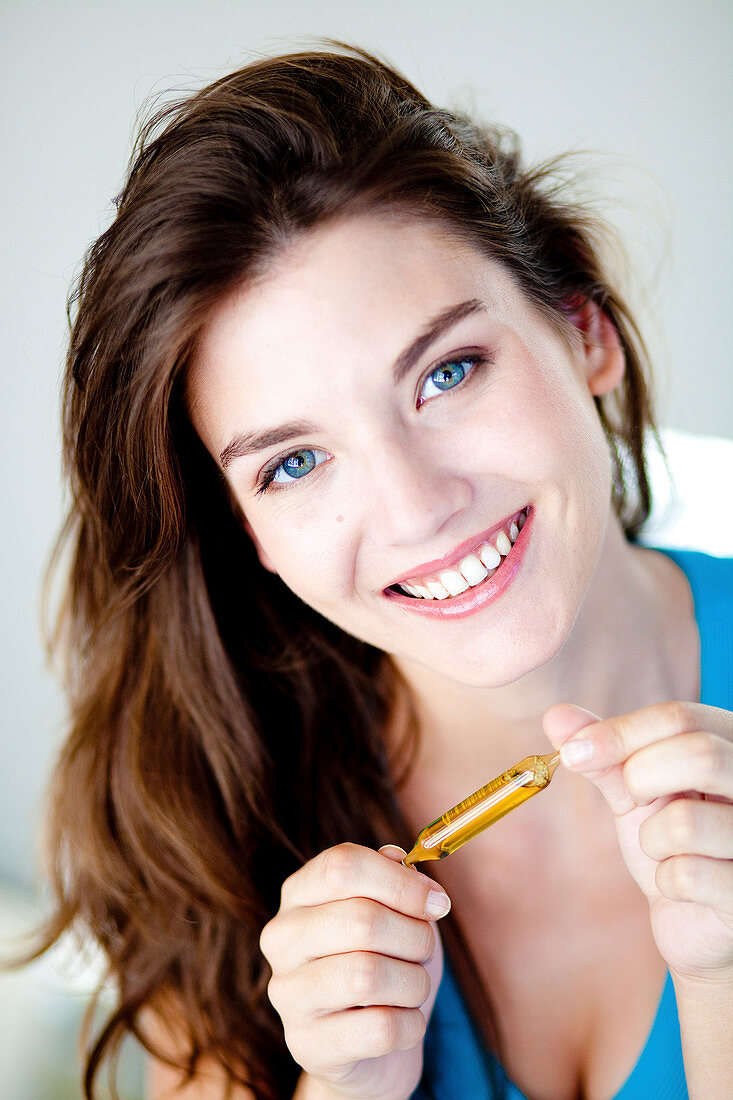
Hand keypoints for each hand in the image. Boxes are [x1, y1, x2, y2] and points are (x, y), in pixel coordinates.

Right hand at [259, 842, 449, 1099]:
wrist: (375, 1049)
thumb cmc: (387, 963)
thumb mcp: (396, 913)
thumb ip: (395, 878)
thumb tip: (399, 859)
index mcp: (299, 893)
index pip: (343, 866)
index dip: (400, 882)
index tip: (438, 902)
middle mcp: (282, 938)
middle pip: (361, 920)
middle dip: (414, 937)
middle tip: (424, 951)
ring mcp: (287, 994)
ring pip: (368, 976)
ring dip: (413, 982)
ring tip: (412, 987)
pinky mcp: (306, 1045)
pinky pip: (380, 1028)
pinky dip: (411, 1024)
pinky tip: (404, 1022)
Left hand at [543, 701, 732, 982]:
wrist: (701, 921)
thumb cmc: (674, 843)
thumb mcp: (637, 793)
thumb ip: (605, 755)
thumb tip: (556, 716)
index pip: (681, 718)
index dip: (619, 733)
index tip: (573, 752)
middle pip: (700, 755)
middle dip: (640, 779)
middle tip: (635, 800)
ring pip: (686, 822)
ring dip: (652, 840)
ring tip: (667, 851)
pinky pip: (688, 876)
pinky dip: (667, 882)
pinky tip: (686, 888)